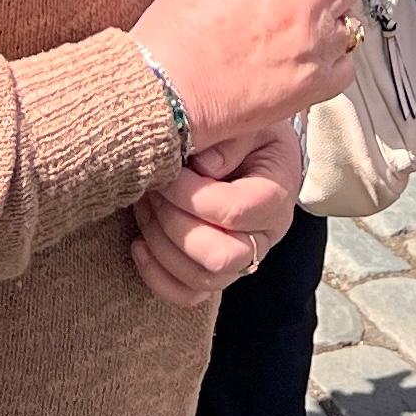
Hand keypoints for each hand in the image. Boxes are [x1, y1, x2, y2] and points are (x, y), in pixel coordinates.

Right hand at [131, 0, 359, 150]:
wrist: (170, 88)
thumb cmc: (179, 27)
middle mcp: (310, 1)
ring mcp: (318, 45)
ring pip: (350, 23)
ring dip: (330, 23)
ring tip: (296, 35)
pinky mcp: (318, 85)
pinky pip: (347, 67)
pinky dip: (332, 64)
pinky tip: (304, 63)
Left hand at [131, 124, 302, 306]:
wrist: (247, 145)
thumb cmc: (243, 129)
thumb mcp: (244, 120)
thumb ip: (229, 138)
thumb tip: (203, 168)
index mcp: (277, 195)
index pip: (235, 211)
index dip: (192, 196)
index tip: (167, 171)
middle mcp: (264, 236)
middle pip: (222, 257)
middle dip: (175, 223)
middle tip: (153, 190)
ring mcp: (240, 259)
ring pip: (201, 278)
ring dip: (161, 244)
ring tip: (143, 205)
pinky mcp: (215, 272)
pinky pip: (188, 295)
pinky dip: (157, 276)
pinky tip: (139, 244)